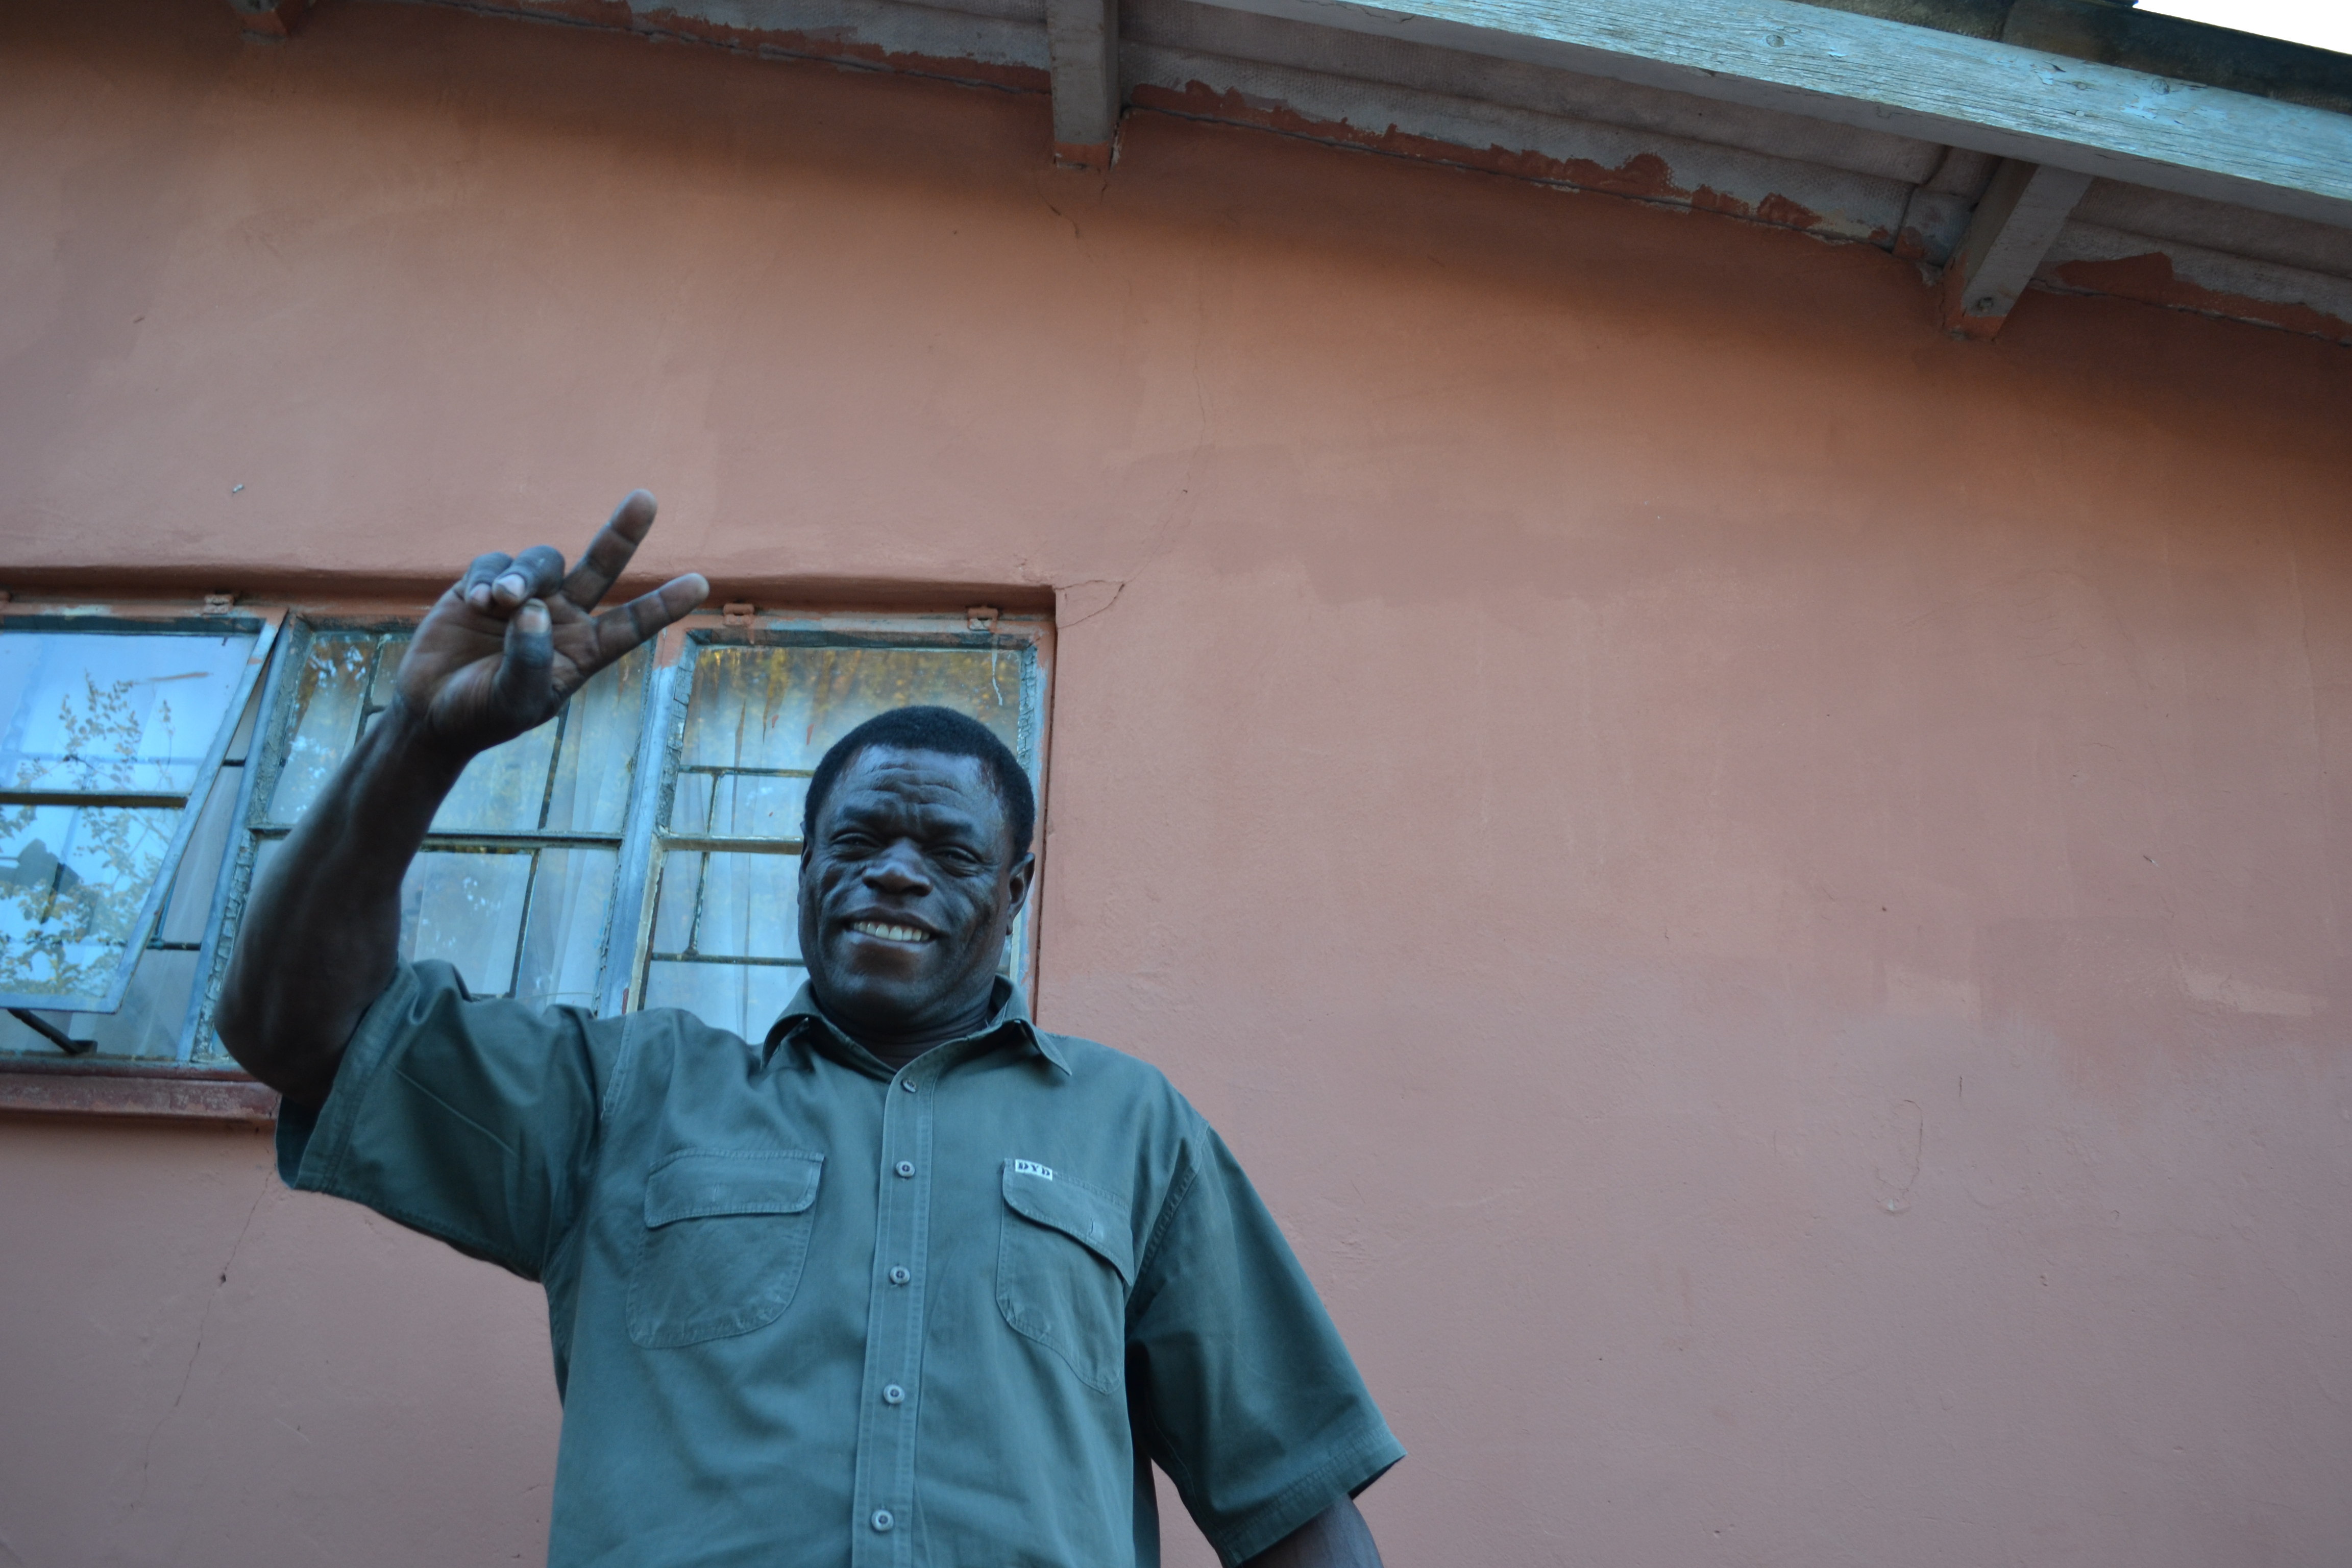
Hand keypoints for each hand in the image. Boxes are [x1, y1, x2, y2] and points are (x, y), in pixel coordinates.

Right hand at [395, 490, 708, 756]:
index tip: (701, 583)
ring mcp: (526, 598)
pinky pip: (495, 562)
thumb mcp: (512, 701)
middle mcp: (563, 618)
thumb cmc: (481, 715)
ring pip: (543, 562)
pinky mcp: (484, 586)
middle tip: (646, 498)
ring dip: (524, 575)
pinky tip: (475, 603)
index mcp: (583, 651)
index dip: (664, 604)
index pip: (631, 624)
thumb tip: (535, 610)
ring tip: (500, 602)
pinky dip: (487, 576)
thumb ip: (529, 661)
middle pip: (602, 567)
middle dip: (622, 533)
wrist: (431, 711)